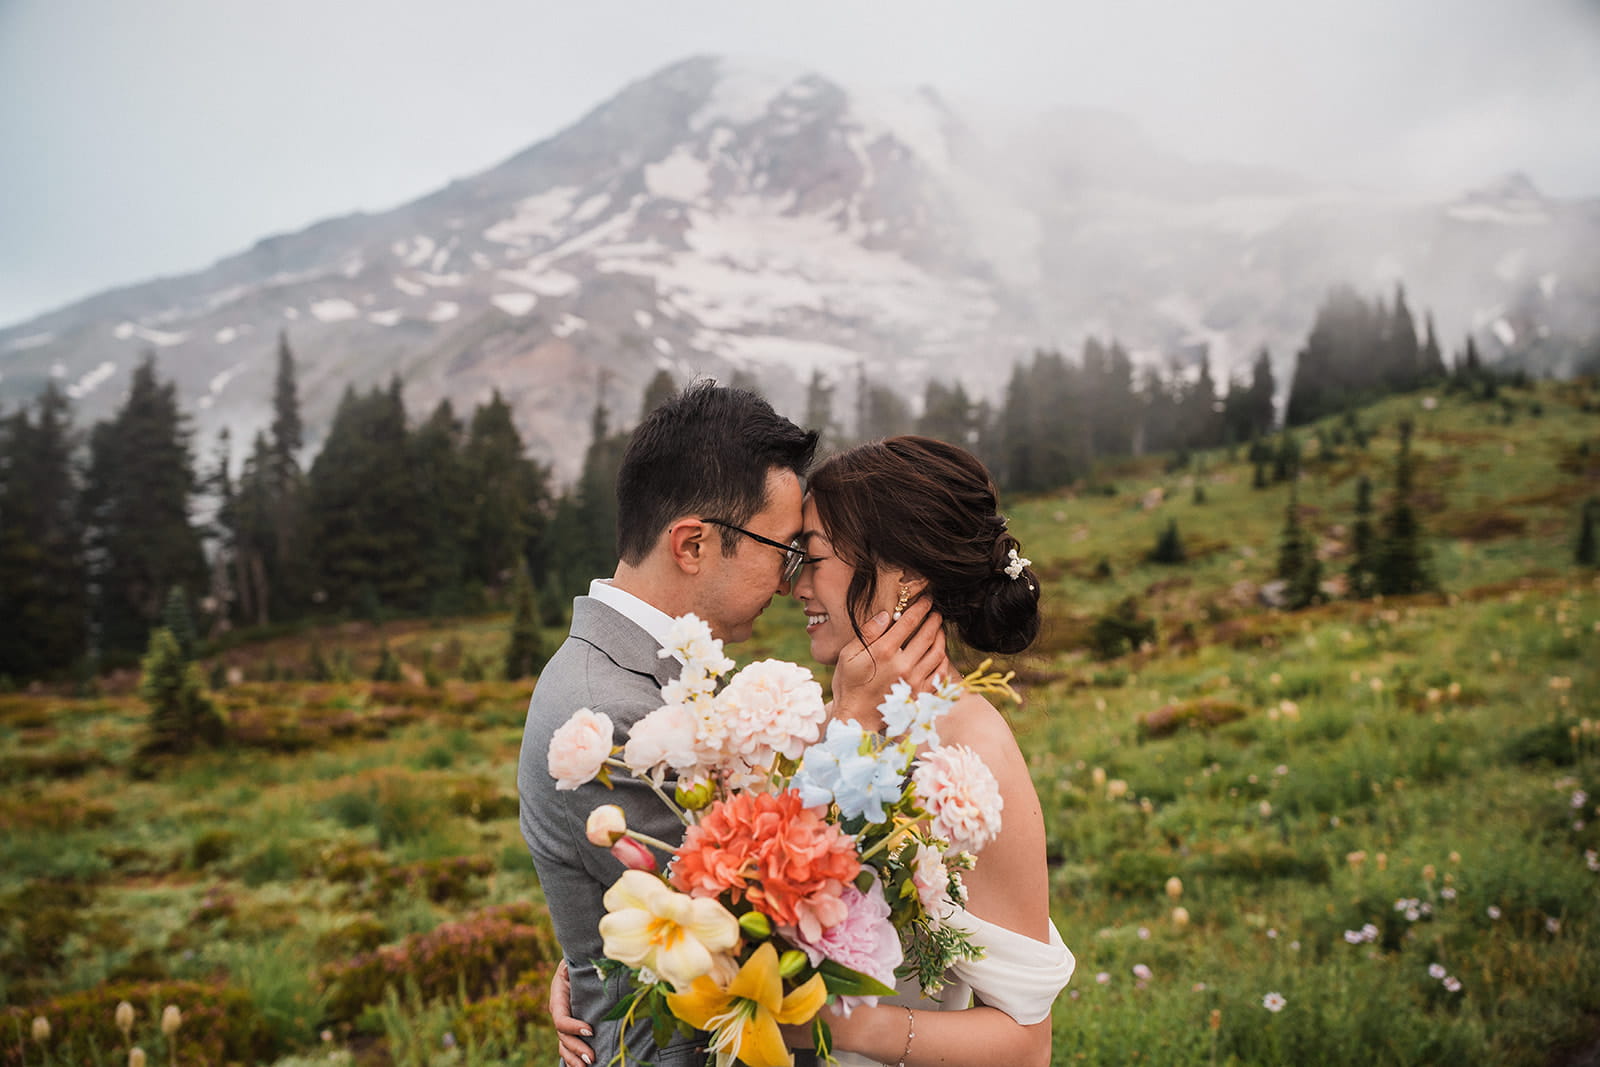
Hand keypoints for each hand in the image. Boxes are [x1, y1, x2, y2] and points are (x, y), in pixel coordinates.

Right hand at [550, 959, 595, 1065]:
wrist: (578, 961)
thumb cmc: (579, 958)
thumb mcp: (574, 960)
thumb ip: (575, 966)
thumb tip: (577, 966)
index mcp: (558, 996)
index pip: (560, 1018)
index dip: (572, 1026)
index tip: (590, 1030)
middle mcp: (559, 1011)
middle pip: (563, 1036)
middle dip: (576, 1048)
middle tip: (591, 1058)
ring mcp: (564, 1020)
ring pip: (564, 1045)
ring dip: (573, 1058)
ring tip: (587, 1066)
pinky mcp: (572, 1026)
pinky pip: (568, 1046)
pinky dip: (571, 1059)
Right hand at [832, 597, 950, 723]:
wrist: (856, 718)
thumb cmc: (849, 685)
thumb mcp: (848, 655)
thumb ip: (868, 633)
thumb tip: (885, 615)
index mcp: (884, 651)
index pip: (909, 622)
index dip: (920, 608)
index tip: (926, 600)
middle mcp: (903, 664)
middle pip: (927, 635)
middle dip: (934, 620)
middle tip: (936, 613)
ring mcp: (914, 681)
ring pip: (937, 653)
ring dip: (941, 638)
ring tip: (940, 630)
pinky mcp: (920, 694)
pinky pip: (940, 674)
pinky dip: (943, 661)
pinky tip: (941, 654)